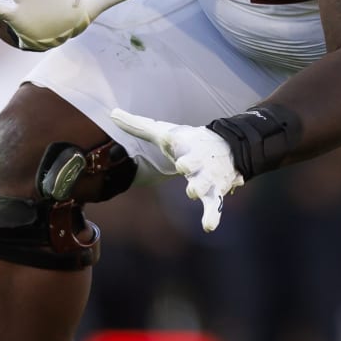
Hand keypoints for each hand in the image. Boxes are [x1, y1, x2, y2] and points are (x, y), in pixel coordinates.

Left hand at [110, 108, 241, 231]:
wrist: (228, 146)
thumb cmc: (189, 142)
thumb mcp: (165, 134)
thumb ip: (138, 126)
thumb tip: (112, 113)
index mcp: (184, 146)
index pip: (177, 143)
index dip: (173, 142)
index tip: (169, 140)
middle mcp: (197, 161)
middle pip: (193, 164)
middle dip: (189, 164)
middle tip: (183, 166)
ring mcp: (208, 177)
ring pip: (205, 184)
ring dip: (200, 187)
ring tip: (193, 192)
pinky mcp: (216, 191)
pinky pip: (215, 205)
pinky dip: (212, 215)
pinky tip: (208, 226)